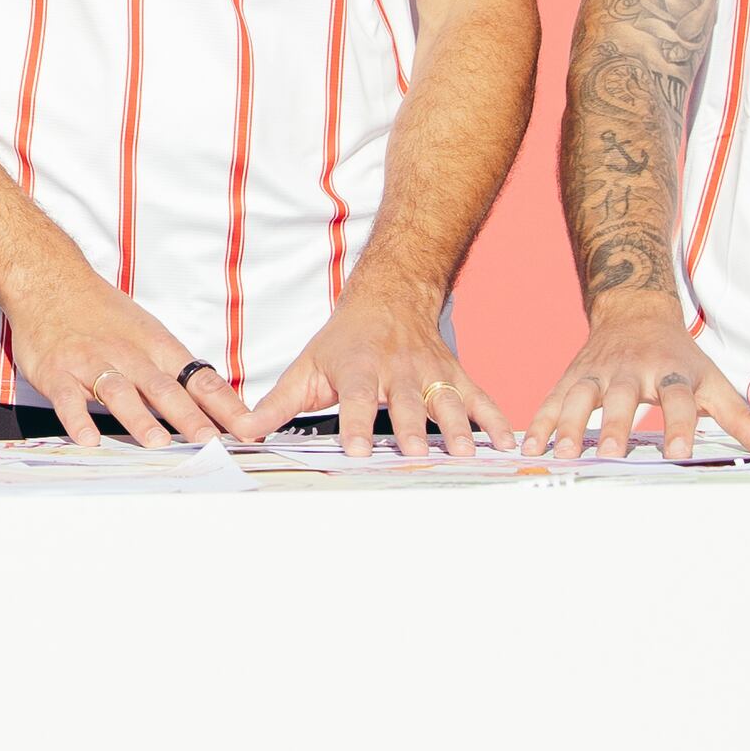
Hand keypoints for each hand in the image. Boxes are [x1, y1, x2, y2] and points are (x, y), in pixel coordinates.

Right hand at [0, 263, 241, 446]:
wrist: (49, 280)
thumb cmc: (102, 312)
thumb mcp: (145, 331)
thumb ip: (171, 370)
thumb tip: (213, 405)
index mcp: (156, 346)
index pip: (198, 378)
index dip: (224, 404)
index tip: (247, 427)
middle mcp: (127, 354)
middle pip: (163, 387)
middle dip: (189, 416)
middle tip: (210, 441)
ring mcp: (91, 363)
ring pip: (119, 391)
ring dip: (139, 417)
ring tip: (157, 442)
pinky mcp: (56, 372)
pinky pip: (68, 398)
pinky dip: (78, 418)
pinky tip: (88, 439)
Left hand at [238, 281, 507, 459]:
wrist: (391, 295)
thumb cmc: (344, 341)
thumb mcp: (307, 366)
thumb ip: (278, 403)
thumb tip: (243, 433)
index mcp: (358, 368)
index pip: (356, 398)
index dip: (357, 423)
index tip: (360, 449)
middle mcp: (398, 370)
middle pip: (406, 401)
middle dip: (412, 428)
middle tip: (417, 454)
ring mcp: (432, 374)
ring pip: (447, 401)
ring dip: (457, 428)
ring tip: (464, 454)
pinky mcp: (456, 377)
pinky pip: (479, 399)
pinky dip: (494, 421)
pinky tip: (506, 445)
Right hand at [526, 299, 749, 460]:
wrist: (635, 311)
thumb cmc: (679, 356)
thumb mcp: (712, 380)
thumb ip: (739, 418)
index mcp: (671, 371)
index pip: (678, 399)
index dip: (679, 425)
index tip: (679, 455)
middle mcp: (632, 370)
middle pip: (623, 397)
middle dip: (615, 426)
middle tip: (611, 454)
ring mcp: (598, 372)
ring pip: (580, 397)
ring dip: (569, 425)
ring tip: (562, 455)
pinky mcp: (573, 377)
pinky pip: (553, 400)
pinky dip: (540, 423)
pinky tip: (530, 447)